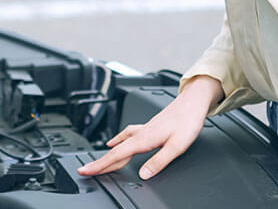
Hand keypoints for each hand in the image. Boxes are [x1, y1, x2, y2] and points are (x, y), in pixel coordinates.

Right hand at [76, 75, 222, 179]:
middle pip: (115, 151)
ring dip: (108, 153)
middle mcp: (141, 133)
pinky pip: (126, 136)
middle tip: (84, 170)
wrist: (193, 102)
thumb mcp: (177, 146)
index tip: (85, 171)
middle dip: (99, 161)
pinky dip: (118, 141)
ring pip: (120, 143)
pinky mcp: (149, 126)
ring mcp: (144, 129)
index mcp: (144, 139)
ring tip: (98, 161)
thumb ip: (159, 161)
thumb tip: (143, 174)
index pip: (117, 155)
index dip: (100, 165)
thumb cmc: (187, 121)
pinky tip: (116, 141)